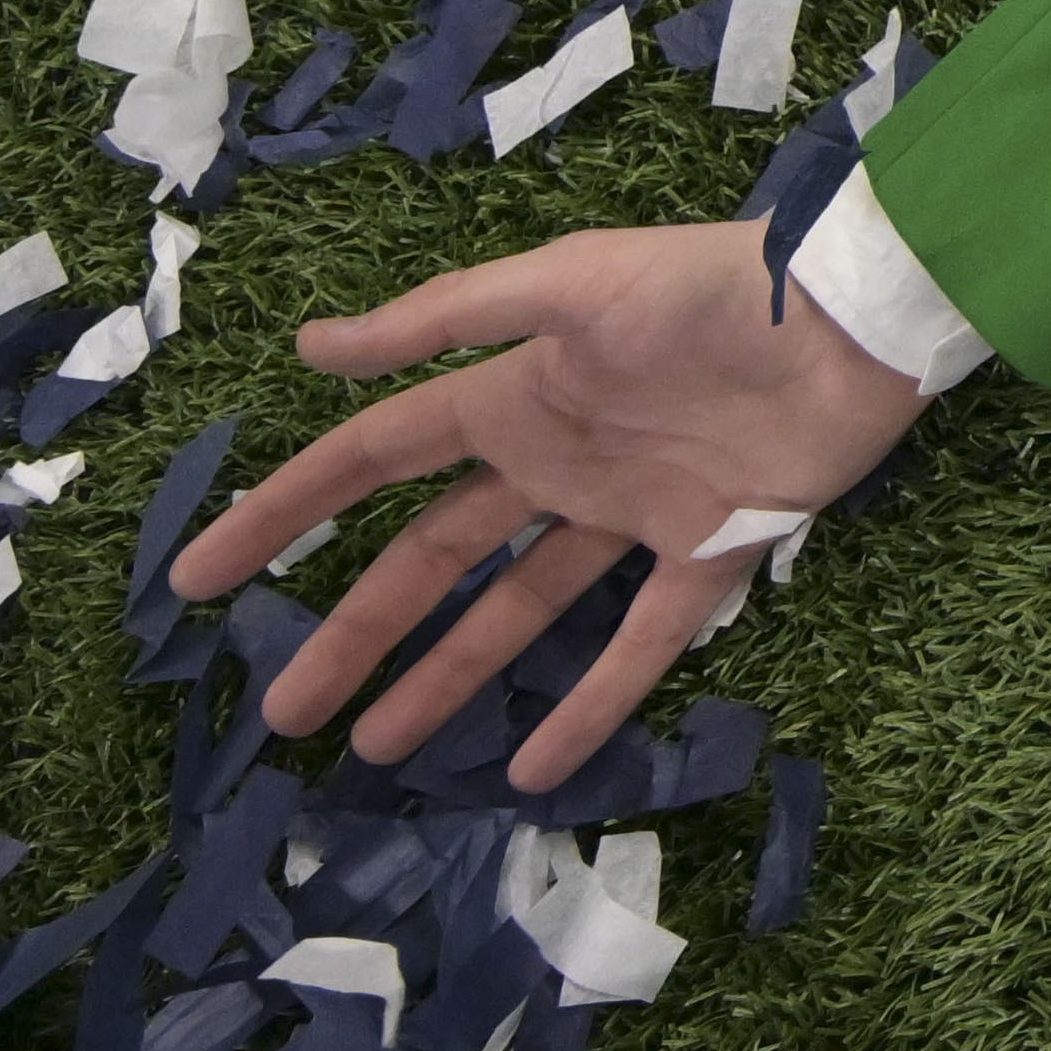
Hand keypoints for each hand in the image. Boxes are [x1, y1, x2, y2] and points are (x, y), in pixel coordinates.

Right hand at [168, 216, 937, 788]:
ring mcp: (633, 513)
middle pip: (432, 559)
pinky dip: (588, 704)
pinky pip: (639, 642)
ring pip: (518, 611)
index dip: (286, 514)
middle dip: (354, 631)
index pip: (372, 465)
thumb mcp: (565, 284)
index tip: (197, 577)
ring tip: (375, 749)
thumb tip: (309, 346)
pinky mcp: (713, 551)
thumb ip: (443, 319)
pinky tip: (531, 766)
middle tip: (281, 711)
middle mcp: (561, 461)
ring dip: (447, 677)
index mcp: (516, 396)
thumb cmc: (705, 287)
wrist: (853, 312)